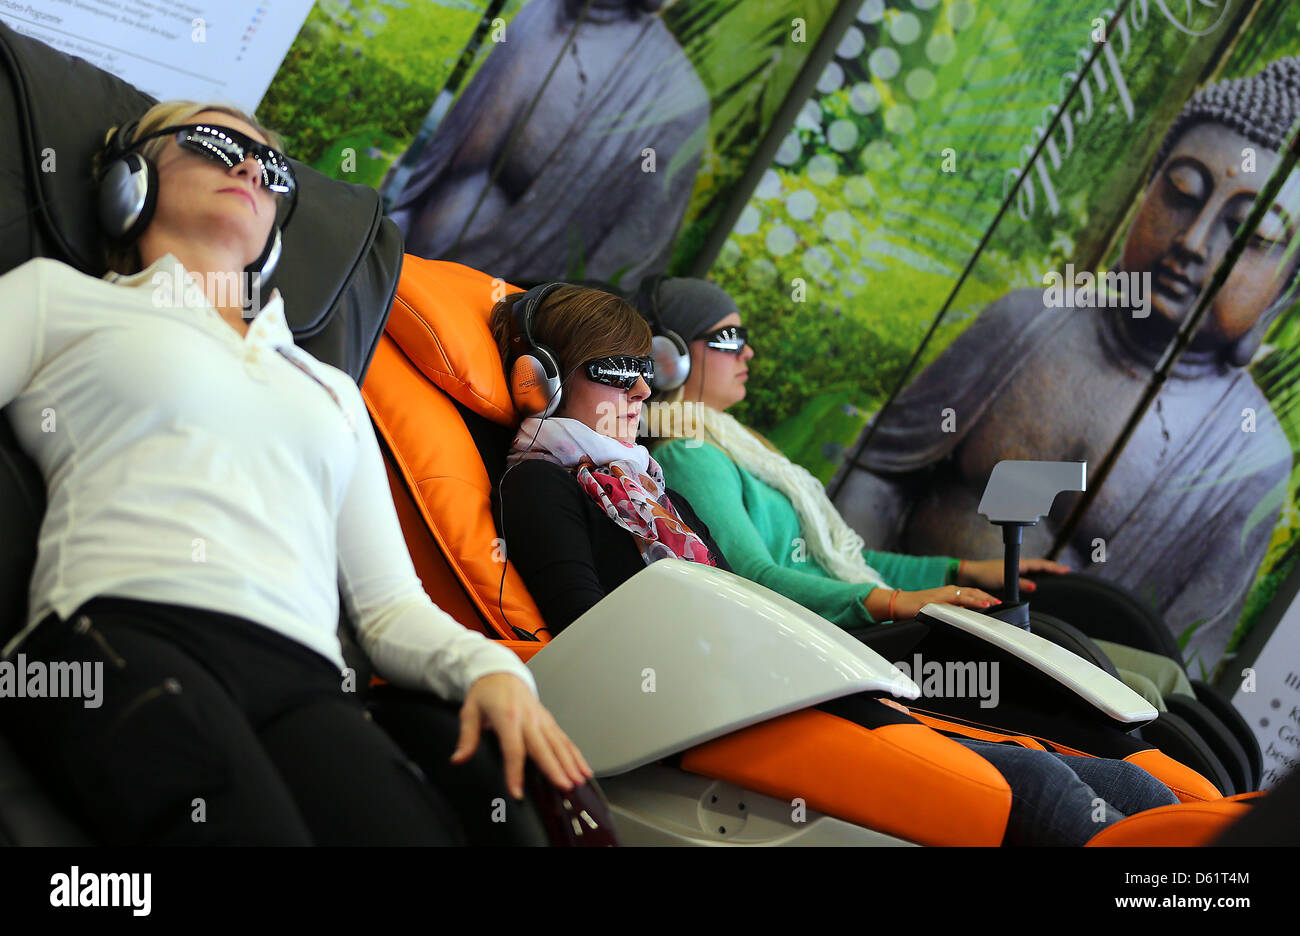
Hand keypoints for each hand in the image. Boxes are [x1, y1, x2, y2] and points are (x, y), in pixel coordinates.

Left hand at [452, 673, 593, 798]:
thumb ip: (467, 737)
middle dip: (555, 768)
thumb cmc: (485, 692)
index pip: (513, 748)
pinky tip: (583, 768)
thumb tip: (458, 759)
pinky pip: (564, 738)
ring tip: (578, 781)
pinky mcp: (548, 720)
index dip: (515, 772)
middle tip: (564, 785)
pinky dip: (575, 754)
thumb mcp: (470, 711)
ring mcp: (541, 718)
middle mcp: (528, 717)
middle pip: (543, 747)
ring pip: (558, 743)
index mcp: (507, 716)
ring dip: (570, 762)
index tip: (517, 791)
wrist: (501, 671)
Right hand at [870, 585, 999, 620]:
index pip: (972, 592)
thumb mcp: (940, 606)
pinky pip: (946, 607)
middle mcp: (947, 592)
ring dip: (975, 600)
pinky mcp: (930, 604)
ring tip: (987, 604)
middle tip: (999, 603)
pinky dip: (957, 609)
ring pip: (961, 597)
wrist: (899, 603)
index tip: (998, 602)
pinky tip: (964, 612)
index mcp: (950, 592)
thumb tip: (969, 615)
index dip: (986, 596)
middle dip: (985, 597)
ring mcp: (939, 597)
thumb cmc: (919, 605)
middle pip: (970, 592)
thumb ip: (954, 609)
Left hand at [957, 557, 1070, 594]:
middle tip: (1066, 571)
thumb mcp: (1004, 579)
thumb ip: (1020, 583)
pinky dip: (1037, 574)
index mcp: (1019, 563)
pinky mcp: (1011, 574)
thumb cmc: (985, 574)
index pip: (1041, 564)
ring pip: (1035, 568)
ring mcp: (1015, 568)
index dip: (1054, 567)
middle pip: (1040, 565)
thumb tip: (1035, 587)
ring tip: (1057, 573)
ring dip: (1046, 570)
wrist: (973, 574)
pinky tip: (1038, 578)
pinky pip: (1028, 573)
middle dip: (1053, 568)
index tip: (1066, 570)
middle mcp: (1019, 564)